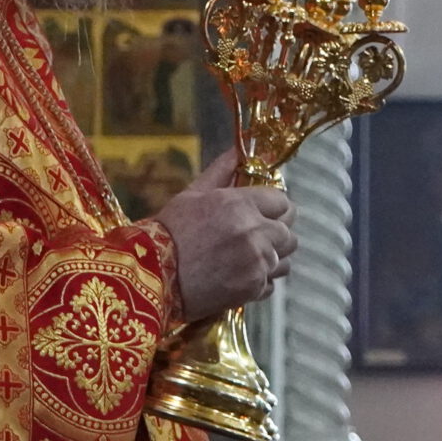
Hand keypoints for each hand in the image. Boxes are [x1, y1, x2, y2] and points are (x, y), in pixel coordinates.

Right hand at [151, 149, 296, 325]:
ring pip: (284, 259)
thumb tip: (238, 152)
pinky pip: (271, 284)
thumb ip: (221, 171)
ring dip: (271, 259)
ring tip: (246, 259)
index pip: (283, 201)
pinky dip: (259, 281)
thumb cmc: (169, 232)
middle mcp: (255, 233)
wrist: (153, 275)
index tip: (263, 213)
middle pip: (288, 232)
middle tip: (254, 237)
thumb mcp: (192, 194)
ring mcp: (257, 263)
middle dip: (275, 234)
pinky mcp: (253, 289)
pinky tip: (238, 276)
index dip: (274, 207)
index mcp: (241, 204)